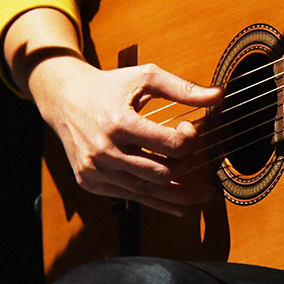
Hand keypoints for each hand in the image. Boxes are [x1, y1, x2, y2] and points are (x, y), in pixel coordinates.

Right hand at [30, 53, 222, 216]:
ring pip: (147, 191)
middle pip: (160, 172)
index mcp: (118, 123)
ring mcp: (95, 170)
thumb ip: (183, 88)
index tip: (188, 128)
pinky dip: (157, 202)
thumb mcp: (145, 78)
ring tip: (203, 194)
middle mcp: (104, 150)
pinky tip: (178, 205)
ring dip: (179, 193)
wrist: (64, 98)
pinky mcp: (90, 182)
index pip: (168, 144)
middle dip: (185, 165)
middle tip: (194, 155)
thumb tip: (219, 95)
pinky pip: (130, 197)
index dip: (189, 139)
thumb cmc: (109, 85)